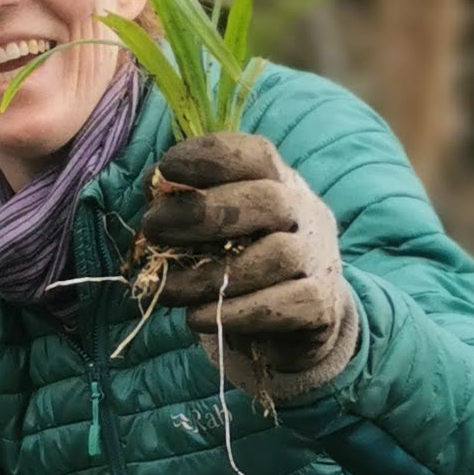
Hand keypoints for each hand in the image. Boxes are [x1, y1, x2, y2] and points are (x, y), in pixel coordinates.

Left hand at [138, 132, 358, 402]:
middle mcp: (305, 213)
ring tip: (166, 289)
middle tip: (152, 228)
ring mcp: (318, 259)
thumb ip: (188, 205)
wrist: (301, 319)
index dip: (210, 157)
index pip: (256, 155)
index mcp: (280, 183)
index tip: (165, 168)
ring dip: (210, 275)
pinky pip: (281, 306)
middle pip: (268, 200)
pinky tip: (197, 317)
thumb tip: (152, 188)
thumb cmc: (245, 260)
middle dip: (204, 212)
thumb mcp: (221, 226)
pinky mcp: (321, 306)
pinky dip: (234, 312)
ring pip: (275, 257)